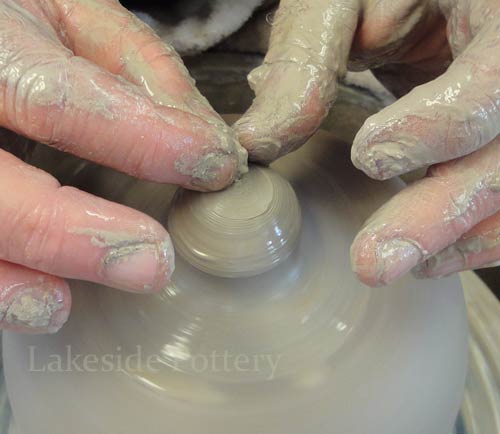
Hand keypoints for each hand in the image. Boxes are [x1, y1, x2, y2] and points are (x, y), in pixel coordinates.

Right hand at [0, 0, 246, 332]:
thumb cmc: (19, 27)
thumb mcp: (74, 16)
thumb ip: (139, 66)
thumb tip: (204, 132)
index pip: (57, 100)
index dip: (140, 139)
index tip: (214, 165)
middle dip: (73, 233)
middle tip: (152, 262)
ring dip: (15, 277)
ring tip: (61, 305)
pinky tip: (39, 300)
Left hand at [235, 0, 499, 285]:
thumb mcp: (335, 1)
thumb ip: (304, 62)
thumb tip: (259, 141)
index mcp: (492, 9)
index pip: (496, 74)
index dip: (437, 124)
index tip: (369, 157)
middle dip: (442, 212)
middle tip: (374, 261)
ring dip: (458, 238)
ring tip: (391, 266)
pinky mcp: (497, 140)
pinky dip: (470, 234)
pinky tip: (427, 256)